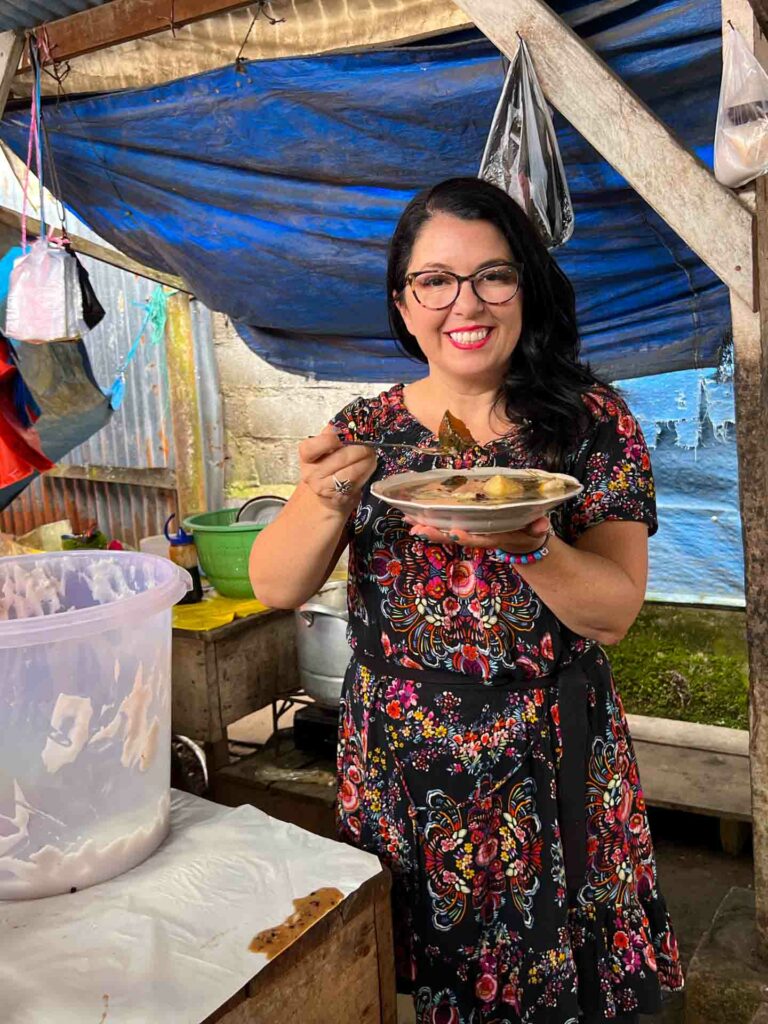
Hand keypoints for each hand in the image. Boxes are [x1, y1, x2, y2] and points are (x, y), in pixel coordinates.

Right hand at [299, 425, 377, 512]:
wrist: (328, 494)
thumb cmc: (330, 465)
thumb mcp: (327, 447)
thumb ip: (335, 433)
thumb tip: (353, 420)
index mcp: (306, 455)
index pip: (313, 447)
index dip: (331, 440)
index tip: (346, 434)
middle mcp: (310, 472)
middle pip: (341, 457)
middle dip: (361, 448)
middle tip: (370, 443)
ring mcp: (322, 487)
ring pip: (352, 470)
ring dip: (367, 460)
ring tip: (371, 454)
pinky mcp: (337, 497)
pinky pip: (357, 481)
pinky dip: (366, 472)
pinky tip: (369, 467)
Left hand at [405, 515, 551, 552]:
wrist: (522, 541)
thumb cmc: (529, 532)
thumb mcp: (536, 531)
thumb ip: (537, 527)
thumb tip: (541, 525)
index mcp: (496, 537)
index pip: (480, 540)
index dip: (468, 537)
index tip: (455, 533)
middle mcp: (479, 537)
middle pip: (456, 538)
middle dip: (437, 534)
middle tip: (417, 529)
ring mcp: (471, 533)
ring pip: (447, 532)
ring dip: (428, 528)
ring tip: (409, 521)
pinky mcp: (466, 527)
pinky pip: (445, 525)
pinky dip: (429, 521)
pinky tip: (413, 516)